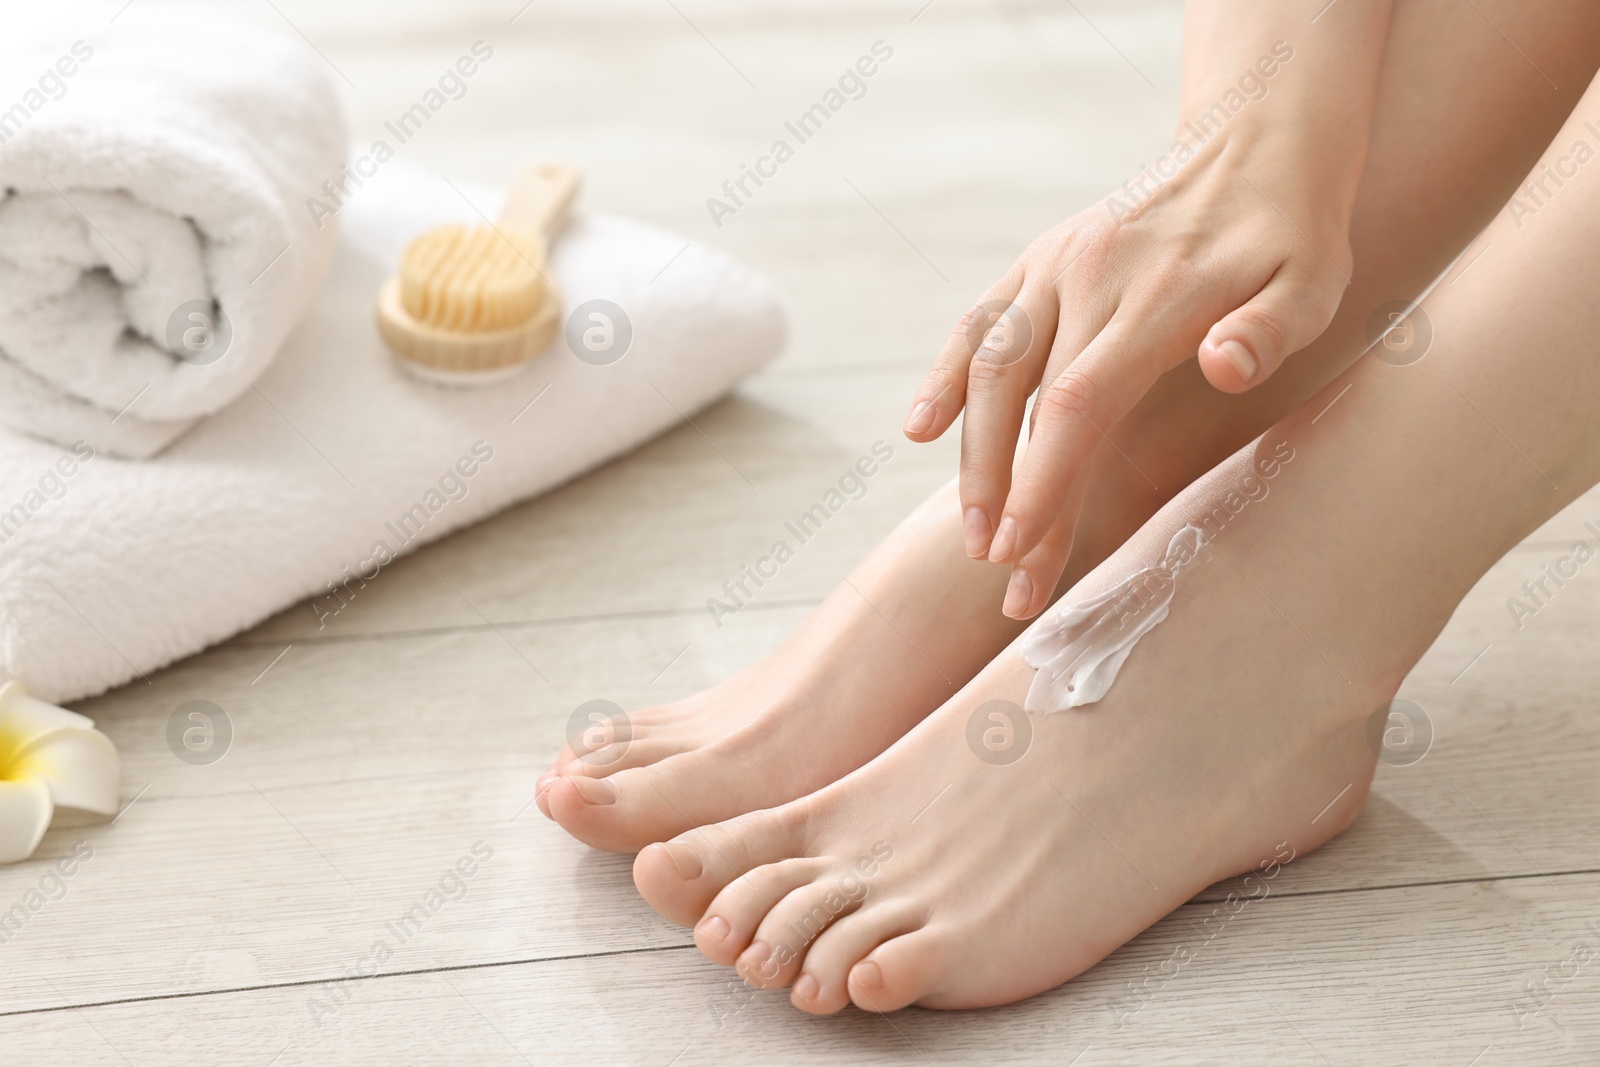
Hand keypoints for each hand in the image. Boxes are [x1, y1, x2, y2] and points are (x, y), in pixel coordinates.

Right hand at [903, 139, 1351, 618]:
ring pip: (988, 367)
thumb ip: (1270, 329)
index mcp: (1154, 298)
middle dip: (1002, 492)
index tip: (1021, 551)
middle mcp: (1088, 279)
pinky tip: (918, 428)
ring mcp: (1054, 267)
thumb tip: (1225, 366)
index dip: (1043, 484)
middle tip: (996, 569)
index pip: (1079, 405)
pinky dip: (943, 376)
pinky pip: (978, 323)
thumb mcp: (1313, 280)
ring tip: (972, 531)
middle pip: (1025, 401)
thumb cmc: (1290, 235)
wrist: (1251, 144)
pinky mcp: (1038, 262)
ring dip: (973, 453)